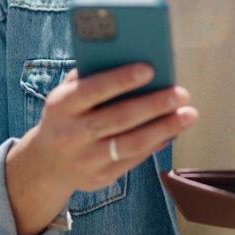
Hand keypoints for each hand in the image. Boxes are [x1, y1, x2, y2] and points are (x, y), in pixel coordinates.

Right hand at [6, 64, 197, 234]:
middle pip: (119, 117)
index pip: (93, 89)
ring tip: (188, 114)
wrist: (46, 163)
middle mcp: (71, 134)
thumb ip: (89, 76)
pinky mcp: (100, 177)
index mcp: (61, 106)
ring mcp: (85, 159)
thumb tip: (128, 56)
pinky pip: (134, 159)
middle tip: (181, 93)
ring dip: (164, 128)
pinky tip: (172, 131)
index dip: (122, 79)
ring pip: (132, 143)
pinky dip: (156, 144)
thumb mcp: (66, 94)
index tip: (150, 69)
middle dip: (154, 104)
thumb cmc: (66, 116)